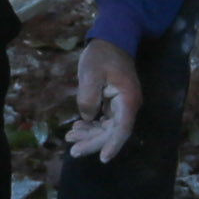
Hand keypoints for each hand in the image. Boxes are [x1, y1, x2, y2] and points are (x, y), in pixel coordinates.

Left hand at [67, 40, 139, 162]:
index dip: (113, 145)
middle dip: (93, 142)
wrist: (112, 40)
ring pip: (107, 129)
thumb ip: (88, 97)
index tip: (103, 158)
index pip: (122, 128)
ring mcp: (121, 106)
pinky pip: (104, 121)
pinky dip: (91, 126)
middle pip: (112, 132)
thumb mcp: (91, 73)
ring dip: (89, 135)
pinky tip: (77, 128)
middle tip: (73, 150)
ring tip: (70, 138)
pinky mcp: (114, 105)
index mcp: (127, 99)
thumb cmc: (102, 55)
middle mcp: (128, 106)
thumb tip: (88, 118)